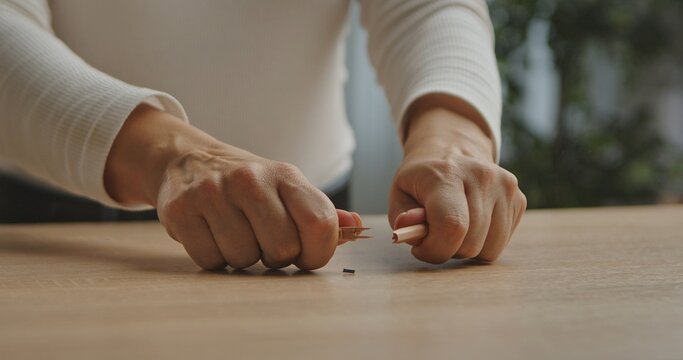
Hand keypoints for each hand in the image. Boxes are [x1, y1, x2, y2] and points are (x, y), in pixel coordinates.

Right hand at [104, 105, 361, 269]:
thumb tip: (356, 227)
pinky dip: (214, 258)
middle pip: (282, 249)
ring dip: (243, 257)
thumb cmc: (249, 185)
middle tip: (265, 242)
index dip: (318, 252)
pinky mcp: (181, 210)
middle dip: (277, 257)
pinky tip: (212, 234)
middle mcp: (250, 179)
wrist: (189, 160)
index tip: (306, 254)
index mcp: (285, 175)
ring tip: (236, 233)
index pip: (320, 223)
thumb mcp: (287, 188)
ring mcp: (213, 192)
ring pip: (245, 258)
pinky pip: (210, 260)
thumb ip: (320, 212)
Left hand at [388, 106, 525, 263]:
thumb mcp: (400, 195)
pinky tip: (472, 223)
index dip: (435, 249)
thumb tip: (408, 226)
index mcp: (447, 173)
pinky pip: (500, 245)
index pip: (452, 225)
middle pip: (470, 243)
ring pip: (488, 250)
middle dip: (447, 249)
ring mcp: (505, 187)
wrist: (451, 151)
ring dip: (466, 248)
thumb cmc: (422, 181)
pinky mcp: (519, 199)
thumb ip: (402, 217)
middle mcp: (482, 176)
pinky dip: (483, 244)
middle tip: (435, 233)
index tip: (421, 247)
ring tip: (454, 227)